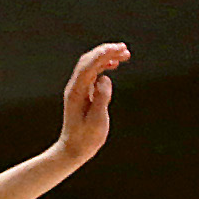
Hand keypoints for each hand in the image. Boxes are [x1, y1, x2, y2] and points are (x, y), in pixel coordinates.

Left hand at [54, 42, 130, 163]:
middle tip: (125, 49)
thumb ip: (101, 99)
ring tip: (125, 54)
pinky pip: (92, 73)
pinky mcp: (83, 93)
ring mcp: (78, 89)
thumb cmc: (86, 138)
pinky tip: (114, 65)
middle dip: (105, 52)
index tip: (117, 49)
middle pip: (88, 61)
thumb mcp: (96, 121)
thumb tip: (104, 79)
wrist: (73, 149)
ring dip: (106, 57)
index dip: (102, 55)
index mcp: (76, 92)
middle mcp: (75, 87)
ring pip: (90, 66)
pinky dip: (103, 66)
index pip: (88, 67)